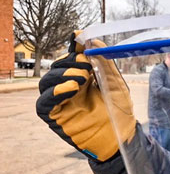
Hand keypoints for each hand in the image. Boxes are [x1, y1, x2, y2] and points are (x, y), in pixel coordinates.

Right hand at [36, 32, 135, 161]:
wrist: (121, 137)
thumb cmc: (119, 112)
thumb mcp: (115, 83)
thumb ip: (104, 62)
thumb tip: (93, 40)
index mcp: (82, 77)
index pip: (71, 57)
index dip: (72, 46)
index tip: (78, 36)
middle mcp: (68, 87)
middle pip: (57, 67)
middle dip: (70, 62)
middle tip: (86, 64)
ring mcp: (61, 102)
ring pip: (46, 82)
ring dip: (62, 75)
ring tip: (82, 77)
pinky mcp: (56, 117)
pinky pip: (44, 103)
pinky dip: (54, 93)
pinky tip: (72, 88)